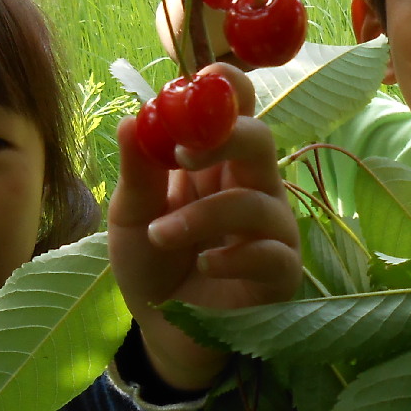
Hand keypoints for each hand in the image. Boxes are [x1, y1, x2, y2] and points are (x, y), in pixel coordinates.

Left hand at [107, 65, 301, 391]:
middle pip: (260, 139)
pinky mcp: (280, 272)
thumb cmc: (151, 262)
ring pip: (257, 200)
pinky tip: (202, 265)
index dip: (229, 89)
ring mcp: (271, 229)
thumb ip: (137, 171)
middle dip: (224, 137)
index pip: (237, 110)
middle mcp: (251, 185)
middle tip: (181, 153)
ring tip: (160, 234)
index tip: (206, 80)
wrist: (161, 329)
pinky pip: (269, 253)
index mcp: (216, 161)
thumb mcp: (130, 215)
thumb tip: (132, 118)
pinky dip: (231, 256)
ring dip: (203, 216)